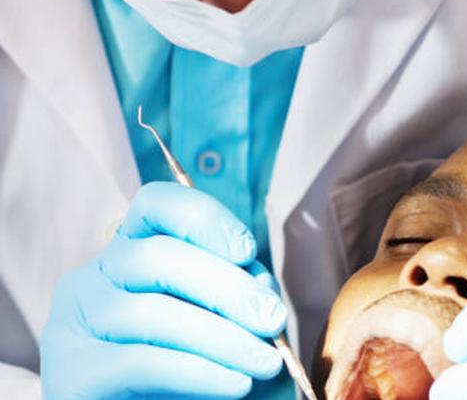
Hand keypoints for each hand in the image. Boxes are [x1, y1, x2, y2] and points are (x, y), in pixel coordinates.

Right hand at [41, 182, 285, 398]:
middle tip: (274, 319)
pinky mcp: (71, 372)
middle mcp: (94, 275)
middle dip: (228, 287)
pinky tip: (236, 384)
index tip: (247, 250)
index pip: (156, 204)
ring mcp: (75, 321)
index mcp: (131, 249)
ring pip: (152, 313)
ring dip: (222, 338)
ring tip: (264, 362)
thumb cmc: (197, 370)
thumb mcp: (226, 321)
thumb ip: (240, 292)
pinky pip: (141, 363)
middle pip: (158, 257)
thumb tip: (257, 281)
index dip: (203, 218)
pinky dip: (198, 373)